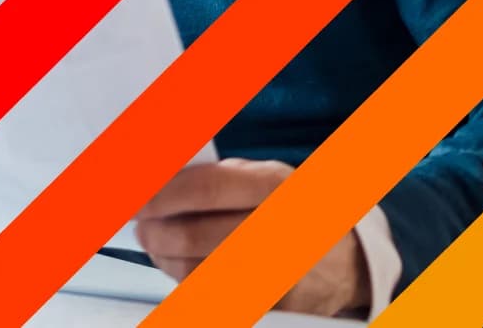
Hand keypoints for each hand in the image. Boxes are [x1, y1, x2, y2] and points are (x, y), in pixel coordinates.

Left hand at [135, 158, 369, 316]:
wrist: (350, 258)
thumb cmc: (295, 209)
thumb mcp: (265, 177)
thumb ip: (214, 177)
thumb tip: (153, 182)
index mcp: (275, 188)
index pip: (202, 190)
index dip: (158, 195)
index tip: (132, 199)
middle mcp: (278, 229)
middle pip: (193, 235)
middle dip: (153, 231)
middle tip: (139, 226)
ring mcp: (277, 272)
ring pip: (196, 271)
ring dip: (163, 258)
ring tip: (155, 244)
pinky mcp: (273, 305)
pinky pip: (212, 297)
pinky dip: (185, 282)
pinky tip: (178, 267)